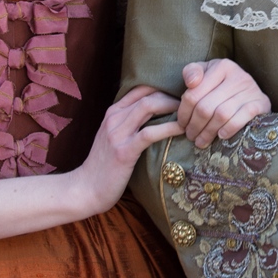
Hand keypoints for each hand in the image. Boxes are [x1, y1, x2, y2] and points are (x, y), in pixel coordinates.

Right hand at [71, 86, 182, 215]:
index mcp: (113, 113)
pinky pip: (149, 133)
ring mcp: (117, 134)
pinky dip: (169, 128)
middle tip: (191, 105)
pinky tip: (182, 130)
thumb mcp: (113, 138)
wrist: (86, 189)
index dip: (163, 88)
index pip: (140, 89)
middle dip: (172, 96)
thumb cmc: (104, 166)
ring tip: (190, 114)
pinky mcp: (124, 151)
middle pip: (148, 95)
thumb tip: (156, 117)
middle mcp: (114, 118)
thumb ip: (129, 124)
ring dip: (173, 107)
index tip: (181, 96)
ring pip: (149, 107)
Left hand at [177, 59, 272, 147]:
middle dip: (195, 126)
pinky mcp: (261, 103)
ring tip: (201, 141)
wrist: (252, 93)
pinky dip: (229, 129)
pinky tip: (221, 136)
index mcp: (221, 66)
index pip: (193, 93)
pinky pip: (241, 119)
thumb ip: (192, 72)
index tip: (181, 125)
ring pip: (221, 115)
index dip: (184, 113)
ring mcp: (251, 90)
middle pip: (206, 107)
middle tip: (190, 136)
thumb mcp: (206, 73)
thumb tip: (191, 82)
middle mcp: (237, 75)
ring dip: (208, 132)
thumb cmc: (222, 84)